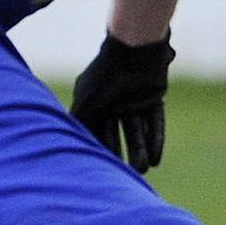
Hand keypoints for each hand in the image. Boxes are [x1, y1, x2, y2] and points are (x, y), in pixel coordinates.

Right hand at [69, 33, 173, 173]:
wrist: (133, 51)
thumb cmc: (103, 77)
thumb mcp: (85, 104)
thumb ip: (78, 125)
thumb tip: (70, 148)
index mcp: (95, 104)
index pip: (98, 133)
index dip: (102, 150)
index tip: (102, 169)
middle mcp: (114, 104)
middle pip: (118, 136)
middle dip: (122, 155)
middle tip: (125, 173)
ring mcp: (134, 101)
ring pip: (137, 132)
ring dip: (140, 151)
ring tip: (143, 170)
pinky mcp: (154, 98)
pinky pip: (155, 123)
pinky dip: (156, 140)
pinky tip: (156, 158)